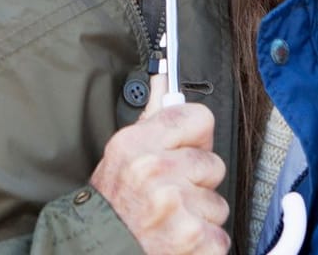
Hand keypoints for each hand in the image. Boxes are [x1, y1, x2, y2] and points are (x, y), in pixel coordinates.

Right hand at [90, 74, 229, 254]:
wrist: (97, 252)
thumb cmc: (111, 208)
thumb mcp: (122, 157)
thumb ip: (152, 120)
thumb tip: (164, 80)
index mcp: (137, 144)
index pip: (201, 119)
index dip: (195, 140)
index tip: (184, 153)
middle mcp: (155, 171)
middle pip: (214, 164)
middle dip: (197, 184)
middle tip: (168, 198)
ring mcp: (176, 206)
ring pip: (218, 203)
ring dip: (199, 216)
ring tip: (170, 222)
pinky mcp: (194, 239)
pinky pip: (220, 236)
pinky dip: (203, 244)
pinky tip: (177, 241)